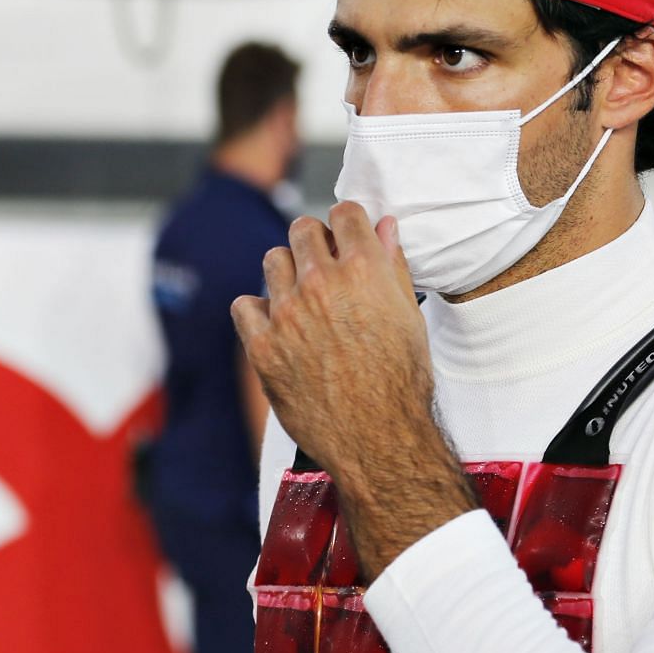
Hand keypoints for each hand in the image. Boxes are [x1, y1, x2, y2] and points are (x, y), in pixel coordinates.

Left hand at [232, 203, 475, 576]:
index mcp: (364, 270)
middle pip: (302, 229)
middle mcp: (321, 283)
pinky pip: (244, 305)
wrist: (378, 439)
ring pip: (272, 260)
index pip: (345, 213)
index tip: (346, 238)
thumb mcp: (409, 317)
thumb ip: (392, 265)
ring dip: (286, 273)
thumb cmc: (401, 382)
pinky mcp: (262, 345)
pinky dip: (258, 313)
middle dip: (314, 242)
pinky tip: (278, 328)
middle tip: (323, 269)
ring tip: (302, 301)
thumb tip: (384, 226)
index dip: (347, 224)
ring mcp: (287, 314)